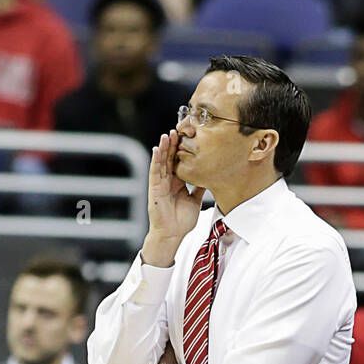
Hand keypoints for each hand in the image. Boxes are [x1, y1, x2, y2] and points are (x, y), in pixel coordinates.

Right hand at [143, 130, 204, 259]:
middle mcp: (168, 180)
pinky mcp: (154, 188)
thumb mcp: (195, 201)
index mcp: (178, 182)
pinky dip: (155, 160)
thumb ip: (199, 188)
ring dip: (164, 147)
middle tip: (179, 129)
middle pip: (170, 158)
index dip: (184, 149)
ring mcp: (160, 183)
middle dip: (174, 144)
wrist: (173, 234)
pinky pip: (154, 171)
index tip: (190, 137)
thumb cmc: (182, 221)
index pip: (180, 161)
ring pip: (162, 161)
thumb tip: (208, 177)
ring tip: (168, 134)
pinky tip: (157, 148)